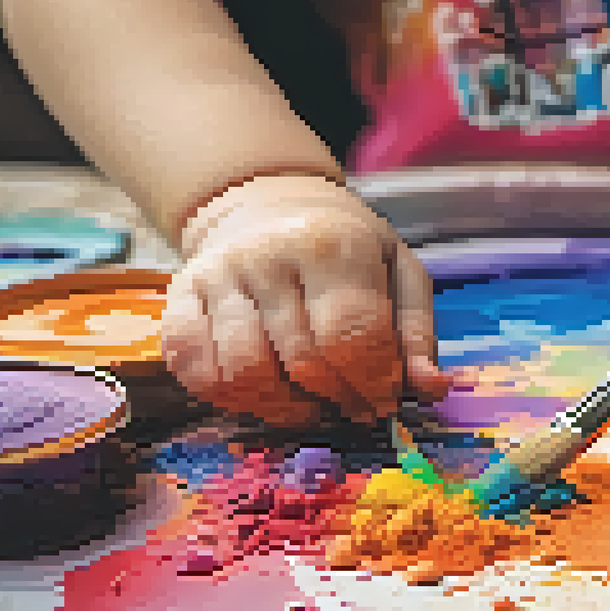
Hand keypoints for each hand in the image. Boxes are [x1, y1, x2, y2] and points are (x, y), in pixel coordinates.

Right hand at [162, 175, 450, 426]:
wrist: (266, 203)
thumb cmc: (343, 248)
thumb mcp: (397, 272)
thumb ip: (416, 333)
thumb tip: (431, 389)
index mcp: (331, 244)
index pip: (351, 334)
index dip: (372, 383)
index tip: (383, 399)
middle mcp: (267, 255)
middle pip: (303, 361)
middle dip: (337, 398)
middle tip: (352, 405)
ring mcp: (217, 276)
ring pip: (245, 372)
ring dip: (284, 407)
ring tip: (309, 402)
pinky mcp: (179, 297)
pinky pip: (193, 369)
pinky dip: (228, 398)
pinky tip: (261, 393)